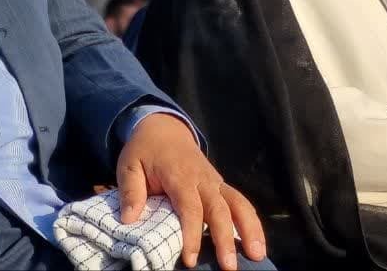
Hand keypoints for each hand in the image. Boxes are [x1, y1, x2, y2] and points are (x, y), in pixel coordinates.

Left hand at [118, 113, 265, 269]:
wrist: (163, 129)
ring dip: (250, 228)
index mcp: (180, 175)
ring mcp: (215, 181)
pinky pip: (240, 202)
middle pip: (220, 209)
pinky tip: (257, 241)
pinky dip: (251, 220)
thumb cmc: (145, 151)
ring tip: (258, 254)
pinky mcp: (220, 185)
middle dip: (226, 238)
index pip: (190, 207)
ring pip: (238, 203)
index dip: (192, 234)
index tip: (190, 260)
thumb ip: (130, 191)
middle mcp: (203, 179)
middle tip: (230, 267)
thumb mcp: (128, 165)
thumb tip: (129, 219)